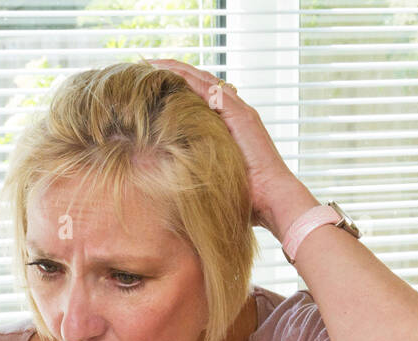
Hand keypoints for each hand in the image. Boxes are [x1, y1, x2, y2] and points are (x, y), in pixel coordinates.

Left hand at [142, 57, 314, 232]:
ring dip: (176, 69)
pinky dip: (188, 79)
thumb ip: (197, 165)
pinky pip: (211, 90)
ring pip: (203, 80)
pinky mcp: (241, 115)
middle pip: (199, 82)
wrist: (272, 199)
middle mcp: (234, 112)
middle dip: (172, 72)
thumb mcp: (214, 175)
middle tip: (144, 64)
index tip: (149, 84)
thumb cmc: (245, 196)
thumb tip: (168, 174)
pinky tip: (168, 73)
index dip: (176, 87)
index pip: (199, 96)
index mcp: (228, 124)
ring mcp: (239, 111)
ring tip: (150, 63)